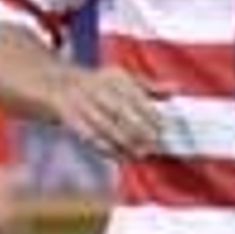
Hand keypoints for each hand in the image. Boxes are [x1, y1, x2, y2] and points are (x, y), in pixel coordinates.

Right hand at [46, 64, 167, 159]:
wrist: (57, 84)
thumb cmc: (101, 84)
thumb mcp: (124, 78)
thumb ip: (150, 85)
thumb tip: (177, 88)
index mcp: (113, 76)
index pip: (133, 94)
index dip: (148, 111)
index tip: (162, 126)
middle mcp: (96, 88)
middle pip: (119, 110)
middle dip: (138, 128)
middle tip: (154, 143)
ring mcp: (81, 103)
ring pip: (105, 125)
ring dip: (124, 142)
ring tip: (141, 153)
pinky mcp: (70, 119)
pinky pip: (89, 135)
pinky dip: (106, 148)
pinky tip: (120, 156)